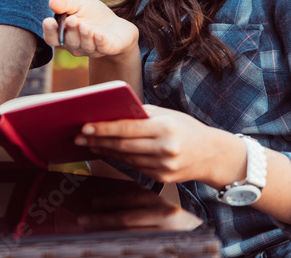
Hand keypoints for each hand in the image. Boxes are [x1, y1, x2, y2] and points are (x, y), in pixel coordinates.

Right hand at [42, 0, 138, 58]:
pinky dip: (100, 42)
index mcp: (64, 35)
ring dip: (84, 36)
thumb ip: (64, 3)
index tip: (49, 21)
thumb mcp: (77, 4)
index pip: (51, 38)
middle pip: (69, 42)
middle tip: (72, 20)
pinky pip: (103, 48)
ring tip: (85, 26)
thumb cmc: (92, 14)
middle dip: (70, 31)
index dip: (49, 31)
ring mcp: (92, 49)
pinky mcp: (108, 48)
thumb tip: (52, 2)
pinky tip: (99, 35)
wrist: (115, 25)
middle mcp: (75, 46)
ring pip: (85, 46)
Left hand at [73, 187, 202, 231]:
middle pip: (127, 219)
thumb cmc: (176, 213)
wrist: (200, 232)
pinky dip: (120, 242)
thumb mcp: (161, 200)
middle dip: (102, 219)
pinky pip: (137, 243)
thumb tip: (110, 198)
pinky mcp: (164, 245)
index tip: (93, 203)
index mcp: (162, 200)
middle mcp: (164, 217)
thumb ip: (141, 197)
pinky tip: (108, 242)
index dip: (110, 201)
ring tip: (91, 231)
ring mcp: (165, 234)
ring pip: (130, 234)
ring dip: (107, 232)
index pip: (131, 200)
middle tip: (83, 219)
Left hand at [74, 105, 244, 185]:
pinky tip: (107, 152)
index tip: (85, 127)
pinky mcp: (162, 177)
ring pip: (126, 158)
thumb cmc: (186, 128)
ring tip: (88, 144)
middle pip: (123, 145)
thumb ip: (141, 114)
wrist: (212, 154)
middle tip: (78, 137)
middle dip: (98, 141)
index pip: (127, 128)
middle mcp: (165, 149)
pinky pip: (135, 166)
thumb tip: (110, 112)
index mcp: (165, 129)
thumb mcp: (167, 115)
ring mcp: (163, 166)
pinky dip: (120, 158)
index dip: (104, 129)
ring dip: (105, 151)